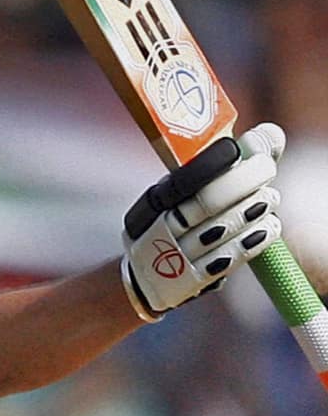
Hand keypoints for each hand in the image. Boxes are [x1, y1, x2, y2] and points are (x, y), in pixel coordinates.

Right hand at [121, 123, 283, 320]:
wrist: (144, 278)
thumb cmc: (174, 225)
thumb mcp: (181, 197)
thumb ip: (223, 169)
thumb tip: (271, 135)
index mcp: (154, 200)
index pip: (183, 178)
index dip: (213, 162)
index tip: (241, 149)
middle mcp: (158, 225)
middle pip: (205, 201)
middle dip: (241, 182)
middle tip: (266, 169)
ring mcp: (173, 255)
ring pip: (219, 229)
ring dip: (250, 211)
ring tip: (270, 199)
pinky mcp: (190, 281)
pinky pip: (225, 259)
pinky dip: (251, 241)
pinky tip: (268, 228)